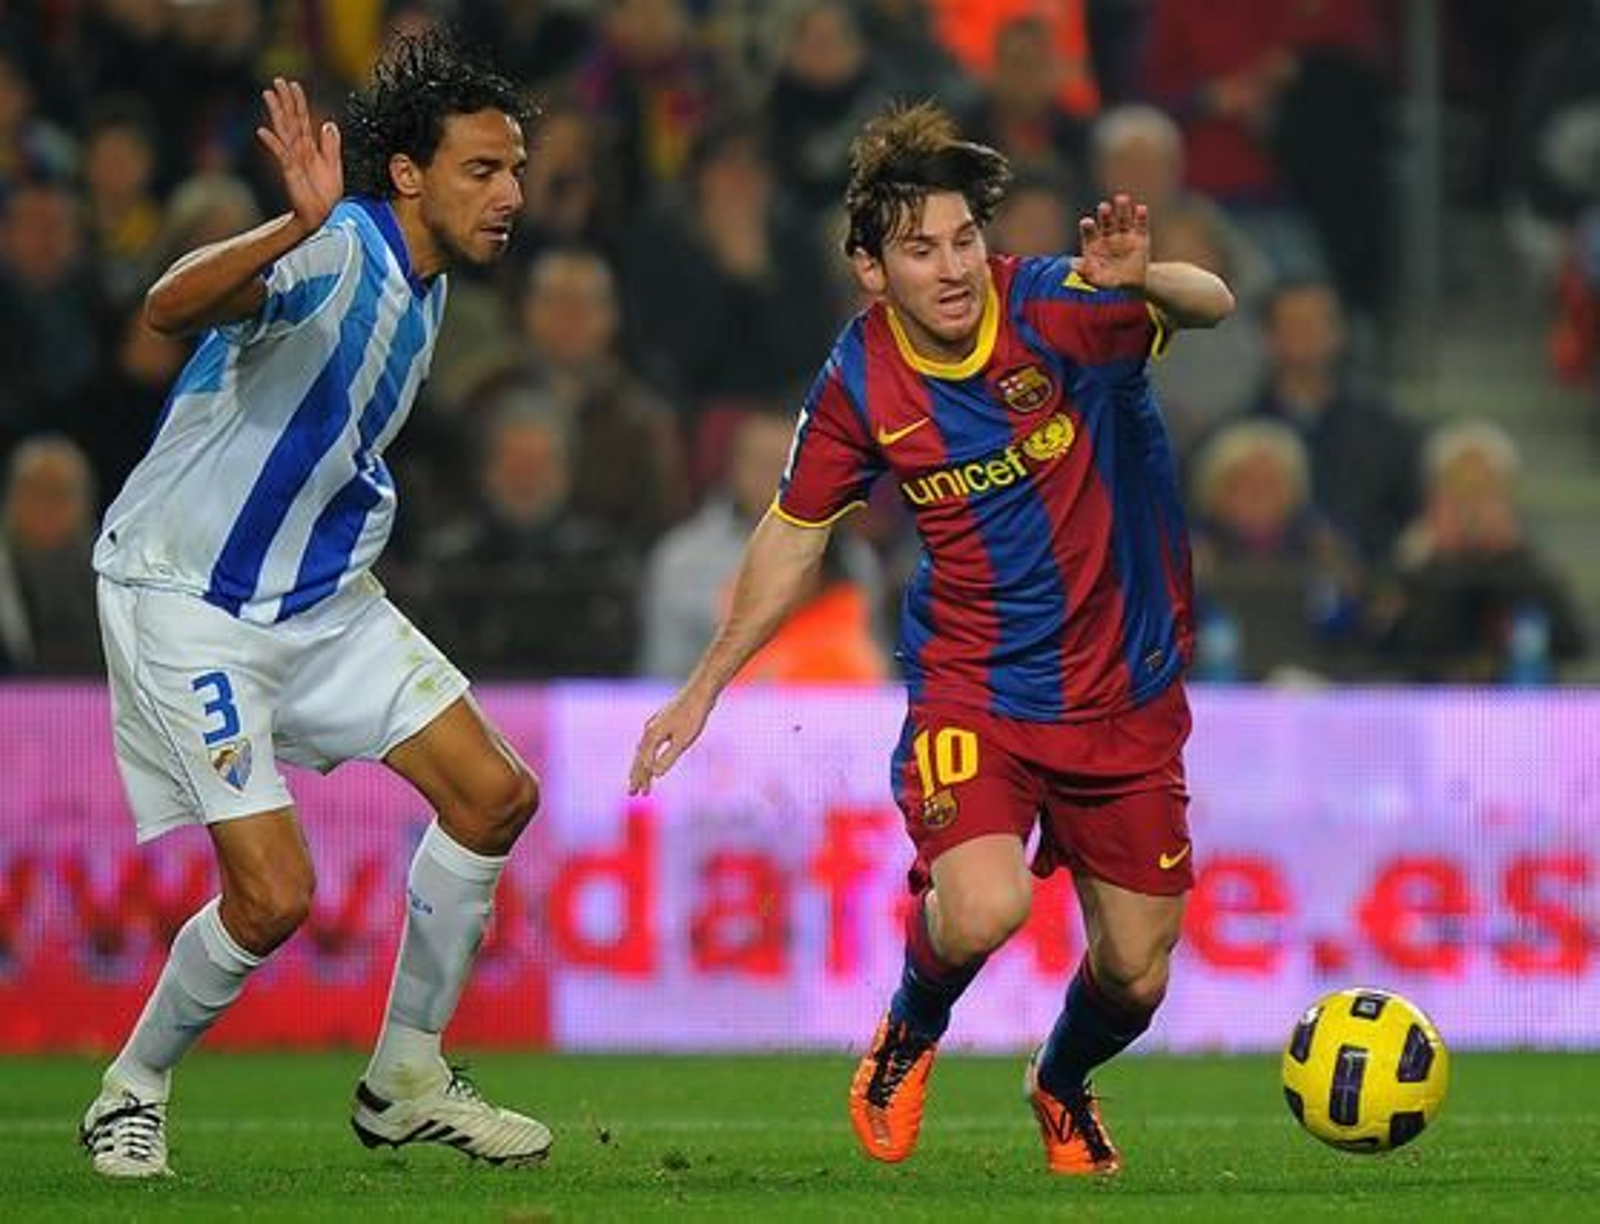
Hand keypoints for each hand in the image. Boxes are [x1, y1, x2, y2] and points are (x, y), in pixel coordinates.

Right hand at [257, 77, 341, 235]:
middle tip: (277, 80)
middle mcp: (299, 149)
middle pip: (290, 119)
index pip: (303, 119)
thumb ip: (330, 145)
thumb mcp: (334, 165)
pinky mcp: (289, 170)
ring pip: (283, 130)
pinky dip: (272, 142)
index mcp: (310, 147)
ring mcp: (292, 158)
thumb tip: (329, 123)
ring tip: (268, 94)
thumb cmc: (326, 193)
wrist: (323, 215)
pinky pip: (280, 154)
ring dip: (276, 112)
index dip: (299, 102)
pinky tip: (262, 130)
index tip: (294, 85)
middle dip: (284, 100)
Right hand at [628, 687, 714, 794]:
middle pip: (639, 757)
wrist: (699, 691)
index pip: (644, 763)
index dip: (642, 779)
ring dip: (641, 765)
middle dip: (636, 775)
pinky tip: (648, 755)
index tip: (640, 794)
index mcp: (652, 735)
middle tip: (632, 793)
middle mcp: (649, 729)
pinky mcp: (662, 721)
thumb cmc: (693, 716)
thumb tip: (656, 774)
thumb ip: (668, 757)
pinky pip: (650, 742)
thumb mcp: (683, 740)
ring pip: (643, 749)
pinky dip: (647, 753)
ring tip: (638, 779)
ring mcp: (654, 724)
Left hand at [1073, 194, 1148, 291]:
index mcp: (1093, 243)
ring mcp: (1124, 236)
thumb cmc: (1106, 282)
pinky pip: (1140, 226)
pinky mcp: (1140, 238)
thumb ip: (1084, 271)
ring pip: (1123, 219)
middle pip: (1106, 222)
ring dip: (1122, 209)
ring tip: (1121, 199)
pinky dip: (1141, 217)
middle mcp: (1108, 236)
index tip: (1086, 222)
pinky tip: (1140, 208)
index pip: (1089, 232)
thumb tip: (1072, 264)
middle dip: (1105, 214)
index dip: (1088, 227)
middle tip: (1103, 207)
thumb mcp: (1094, 279)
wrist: (1129, 287)